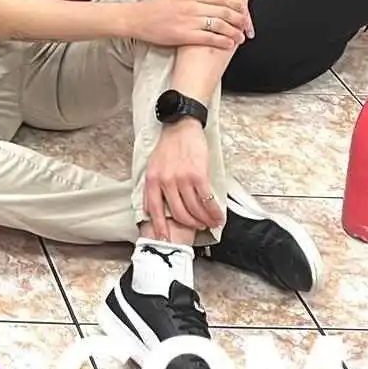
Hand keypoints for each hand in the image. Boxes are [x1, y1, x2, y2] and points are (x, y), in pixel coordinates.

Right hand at [126, 0, 250, 49]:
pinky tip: (228, 43)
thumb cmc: (154, 4)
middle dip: (238, 19)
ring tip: (240, 36)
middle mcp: (191, 6)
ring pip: (218, 25)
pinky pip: (208, 38)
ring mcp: (188, 21)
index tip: (242, 9)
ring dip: (233, 32)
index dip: (233, 4)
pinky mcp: (184, 35)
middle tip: (245, 24)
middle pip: (222, 11)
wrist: (137, 19)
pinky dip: (221, 41)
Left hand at [143, 120, 222, 238]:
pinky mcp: (198, 175)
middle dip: (190, 225)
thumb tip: (149, 209)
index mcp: (152, 180)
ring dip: (204, 220)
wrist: (180, 128)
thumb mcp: (152, 167)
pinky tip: (218, 216)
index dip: (160, 227)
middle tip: (198, 227)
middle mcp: (165, 181)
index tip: (166, 240)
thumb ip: (152, 188)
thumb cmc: (167, 148)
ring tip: (211, 223)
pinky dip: (214, 212)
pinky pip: (207, 200)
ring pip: (194, 209)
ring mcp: (182, 178)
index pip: (154, 210)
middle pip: (178, 214)